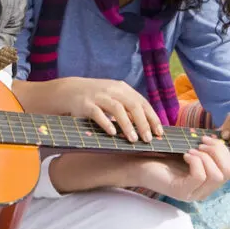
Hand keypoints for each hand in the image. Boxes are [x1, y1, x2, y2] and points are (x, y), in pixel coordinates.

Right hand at [46, 78, 163, 142]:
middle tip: (148, 139)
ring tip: (133, 140)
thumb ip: (128, 108)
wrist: (69, 90)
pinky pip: (97, 113)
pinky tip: (113, 134)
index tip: (160, 133)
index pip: (142, 102)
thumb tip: (147, 127)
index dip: (152, 117)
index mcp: (122, 88)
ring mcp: (98, 96)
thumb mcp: (114, 97)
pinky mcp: (85, 104)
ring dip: (127, 125)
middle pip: (133, 105)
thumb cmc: (96, 98)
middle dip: (143, 123)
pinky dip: (106, 123)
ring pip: (117, 109)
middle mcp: (112, 90)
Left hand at [131, 136, 229, 200]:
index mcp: (208, 182)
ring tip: (191, 150)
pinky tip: (185, 155)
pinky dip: (196, 161)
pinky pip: (199, 176)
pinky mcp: (182, 192)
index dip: (223, 151)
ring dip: (206, 156)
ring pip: (216, 176)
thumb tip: (220, 138)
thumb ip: (206, 149)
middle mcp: (204, 191)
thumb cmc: (164, 156)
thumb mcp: (190, 151)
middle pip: (228, 173)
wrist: (140, 164)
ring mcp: (193, 194)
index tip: (208, 138)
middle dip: (218, 152)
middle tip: (201, 143)